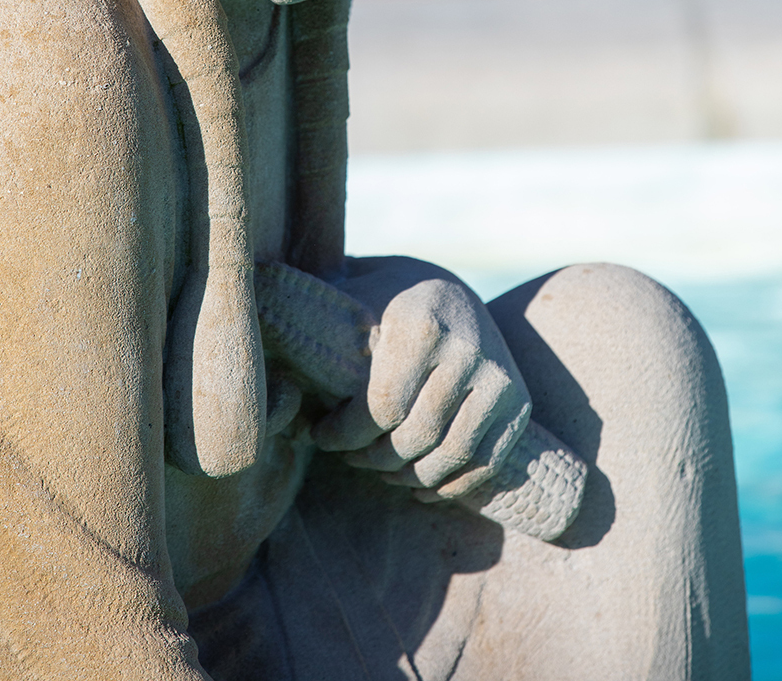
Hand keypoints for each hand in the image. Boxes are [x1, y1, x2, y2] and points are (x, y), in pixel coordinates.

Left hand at [311, 260, 531, 498]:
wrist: (454, 294)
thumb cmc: (385, 304)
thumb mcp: (353, 301)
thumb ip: (316, 329)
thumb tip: (262, 352)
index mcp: (422, 322)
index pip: (382, 406)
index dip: (344, 433)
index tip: (321, 435)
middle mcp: (468, 349)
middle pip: (414, 437)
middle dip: (373, 458)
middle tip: (351, 457)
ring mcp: (499, 379)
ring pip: (448, 458)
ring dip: (406, 477)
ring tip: (380, 469)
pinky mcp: (519, 405)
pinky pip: (482, 467)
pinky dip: (446, 487)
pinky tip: (416, 484)